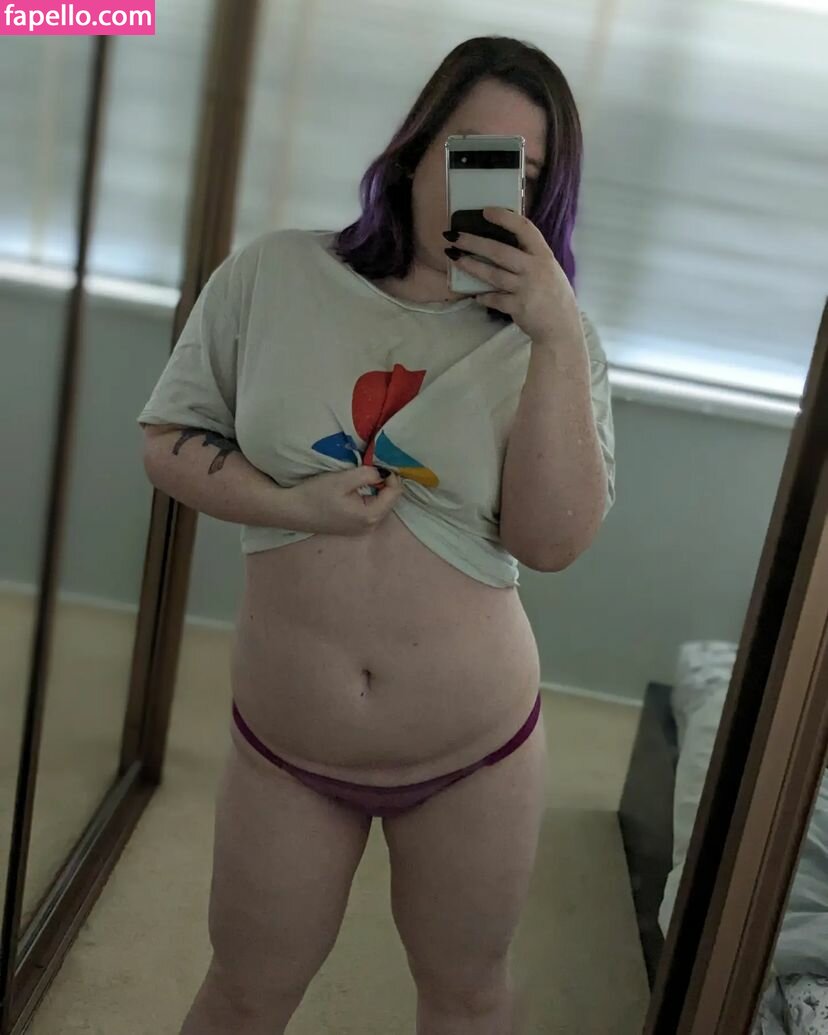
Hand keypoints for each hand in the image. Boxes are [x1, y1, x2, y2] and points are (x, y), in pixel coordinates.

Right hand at [283, 465, 404, 536]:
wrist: (292, 511)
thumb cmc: (315, 494)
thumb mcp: (343, 479)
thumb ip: (368, 474)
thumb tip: (383, 472)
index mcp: (370, 516)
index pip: (395, 493)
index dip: (391, 475)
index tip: (380, 462)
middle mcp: (370, 527)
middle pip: (390, 500)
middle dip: (385, 482)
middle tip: (374, 466)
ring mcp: (362, 530)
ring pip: (381, 505)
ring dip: (378, 489)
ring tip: (366, 476)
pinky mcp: (354, 528)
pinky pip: (371, 510)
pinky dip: (370, 497)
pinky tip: (359, 488)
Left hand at [445, 207, 580, 345]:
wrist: (561, 326)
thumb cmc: (553, 294)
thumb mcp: (549, 269)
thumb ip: (530, 256)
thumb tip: (503, 243)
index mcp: (543, 255)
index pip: (524, 228)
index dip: (504, 218)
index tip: (486, 211)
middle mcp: (535, 269)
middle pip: (499, 251)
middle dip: (473, 242)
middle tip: (454, 236)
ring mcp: (525, 289)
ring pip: (492, 275)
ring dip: (471, 265)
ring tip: (454, 257)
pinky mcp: (518, 307)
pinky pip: (494, 299)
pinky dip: (483, 297)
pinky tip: (475, 295)